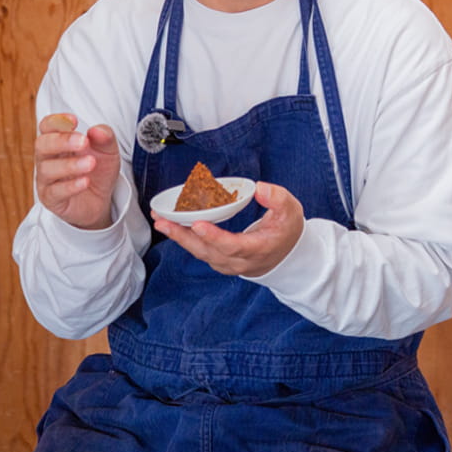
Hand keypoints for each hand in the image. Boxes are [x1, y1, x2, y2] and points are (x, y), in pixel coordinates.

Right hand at [34, 113, 120, 229]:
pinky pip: (55, 192)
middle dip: (62, 141)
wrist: (101, 200)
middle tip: (83, 142)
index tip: (74, 120)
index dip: (56, 121)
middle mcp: (48, 159)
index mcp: (58, 142)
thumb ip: (105, 138)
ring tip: (90, 163)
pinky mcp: (52, 199)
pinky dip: (70, 186)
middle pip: (42, 145)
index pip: (47, 127)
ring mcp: (47, 180)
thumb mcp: (108, 151)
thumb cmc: (98, 170)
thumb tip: (97, 130)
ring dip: (70, 165)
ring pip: (47, 169)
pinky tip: (85, 181)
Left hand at [153, 182, 304, 276]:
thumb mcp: (291, 211)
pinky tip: (172, 226)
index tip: (198, 224)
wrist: (287, 256)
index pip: (233, 246)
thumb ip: (278, 198)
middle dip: (183, 237)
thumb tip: (260, 188)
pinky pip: (199, 251)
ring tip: (161, 222)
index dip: (214, 236)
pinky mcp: (220, 261)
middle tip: (164, 222)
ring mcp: (228, 264)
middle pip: (207, 251)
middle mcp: (239, 261)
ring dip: (179, 237)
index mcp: (257, 249)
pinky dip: (185, 239)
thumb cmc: (286, 230)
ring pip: (200, 253)